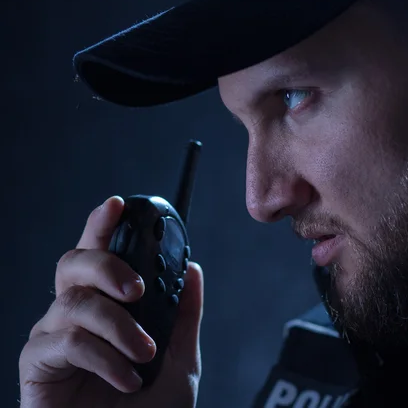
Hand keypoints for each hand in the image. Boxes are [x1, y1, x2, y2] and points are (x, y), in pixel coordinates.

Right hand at [19, 196, 203, 407]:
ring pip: (74, 303)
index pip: (97, 255)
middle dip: (107, 265)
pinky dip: (103, 357)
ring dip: (117, 325)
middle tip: (137, 290)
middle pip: (73, 264)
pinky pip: (64, 343)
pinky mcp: (37, 367)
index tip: (118, 205)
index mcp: (105, 306)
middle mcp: (74, 315)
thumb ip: (184, 315)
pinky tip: (127, 379)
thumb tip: (193, 269)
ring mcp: (52, 339)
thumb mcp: (180, 358)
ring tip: (144, 353)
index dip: (101, 226)